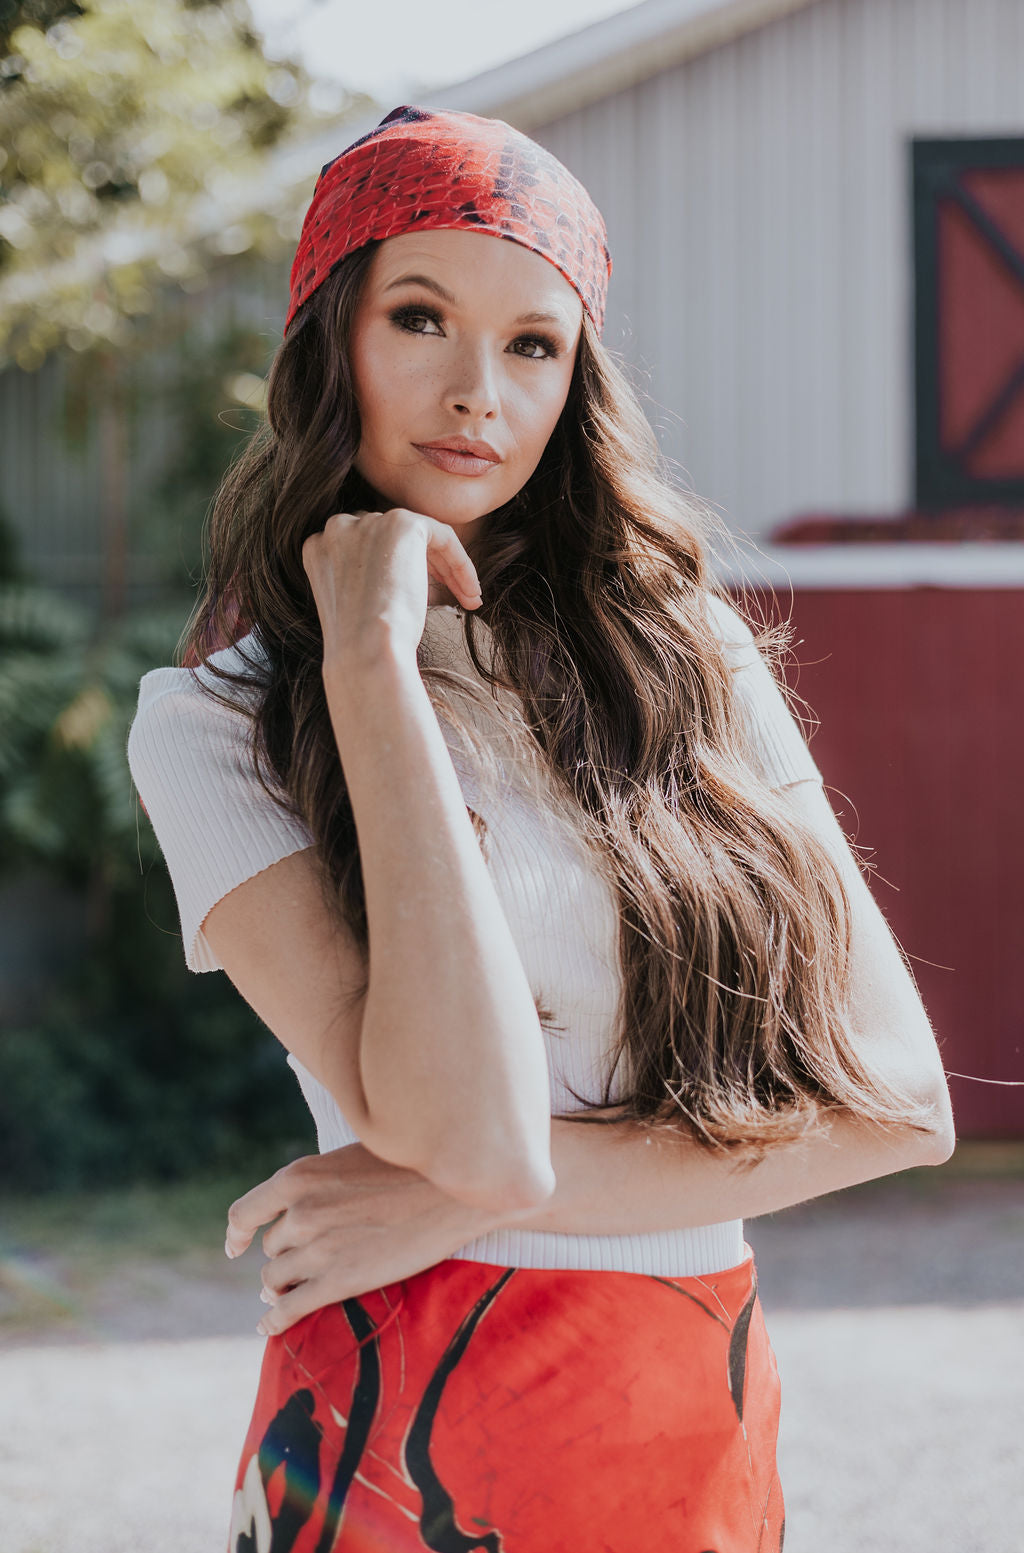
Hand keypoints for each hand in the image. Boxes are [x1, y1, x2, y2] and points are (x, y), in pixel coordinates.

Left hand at [224, 1145, 502, 1335]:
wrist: (456, 1190)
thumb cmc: (411, 1166)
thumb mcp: (351, 1157)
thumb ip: (319, 1181)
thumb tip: (299, 1204)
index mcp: (299, 1176)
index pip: (245, 1212)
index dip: (237, 1233)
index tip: (236, 1245)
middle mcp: (300, 1213)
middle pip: (271, 1247)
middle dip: (283, 1256)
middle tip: (297, 1265)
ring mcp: (318, 1249)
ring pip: (275, 1278)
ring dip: (281, 1286)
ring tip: (290, 1291)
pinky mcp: (339, 1282)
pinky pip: (289, 1310)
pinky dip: (274, 1322)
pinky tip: (269, 1328)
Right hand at [301, 507, 482, 667]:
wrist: (366, 651)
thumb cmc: (361, 646)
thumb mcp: (354, 606)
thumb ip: (365, 580)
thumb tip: (400, 578)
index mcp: (318, 548)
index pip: (365, 547)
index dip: (397, 570)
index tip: (421, 597)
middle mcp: (337, 528)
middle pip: (391, 538)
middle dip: (424, 566)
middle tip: (451, 597)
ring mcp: (367, 522)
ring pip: (419, 537)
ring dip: (447, 568)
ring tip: (468, 599)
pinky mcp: (401, 524)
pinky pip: (441, 536)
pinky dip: (460, 563)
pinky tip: (471, 592)